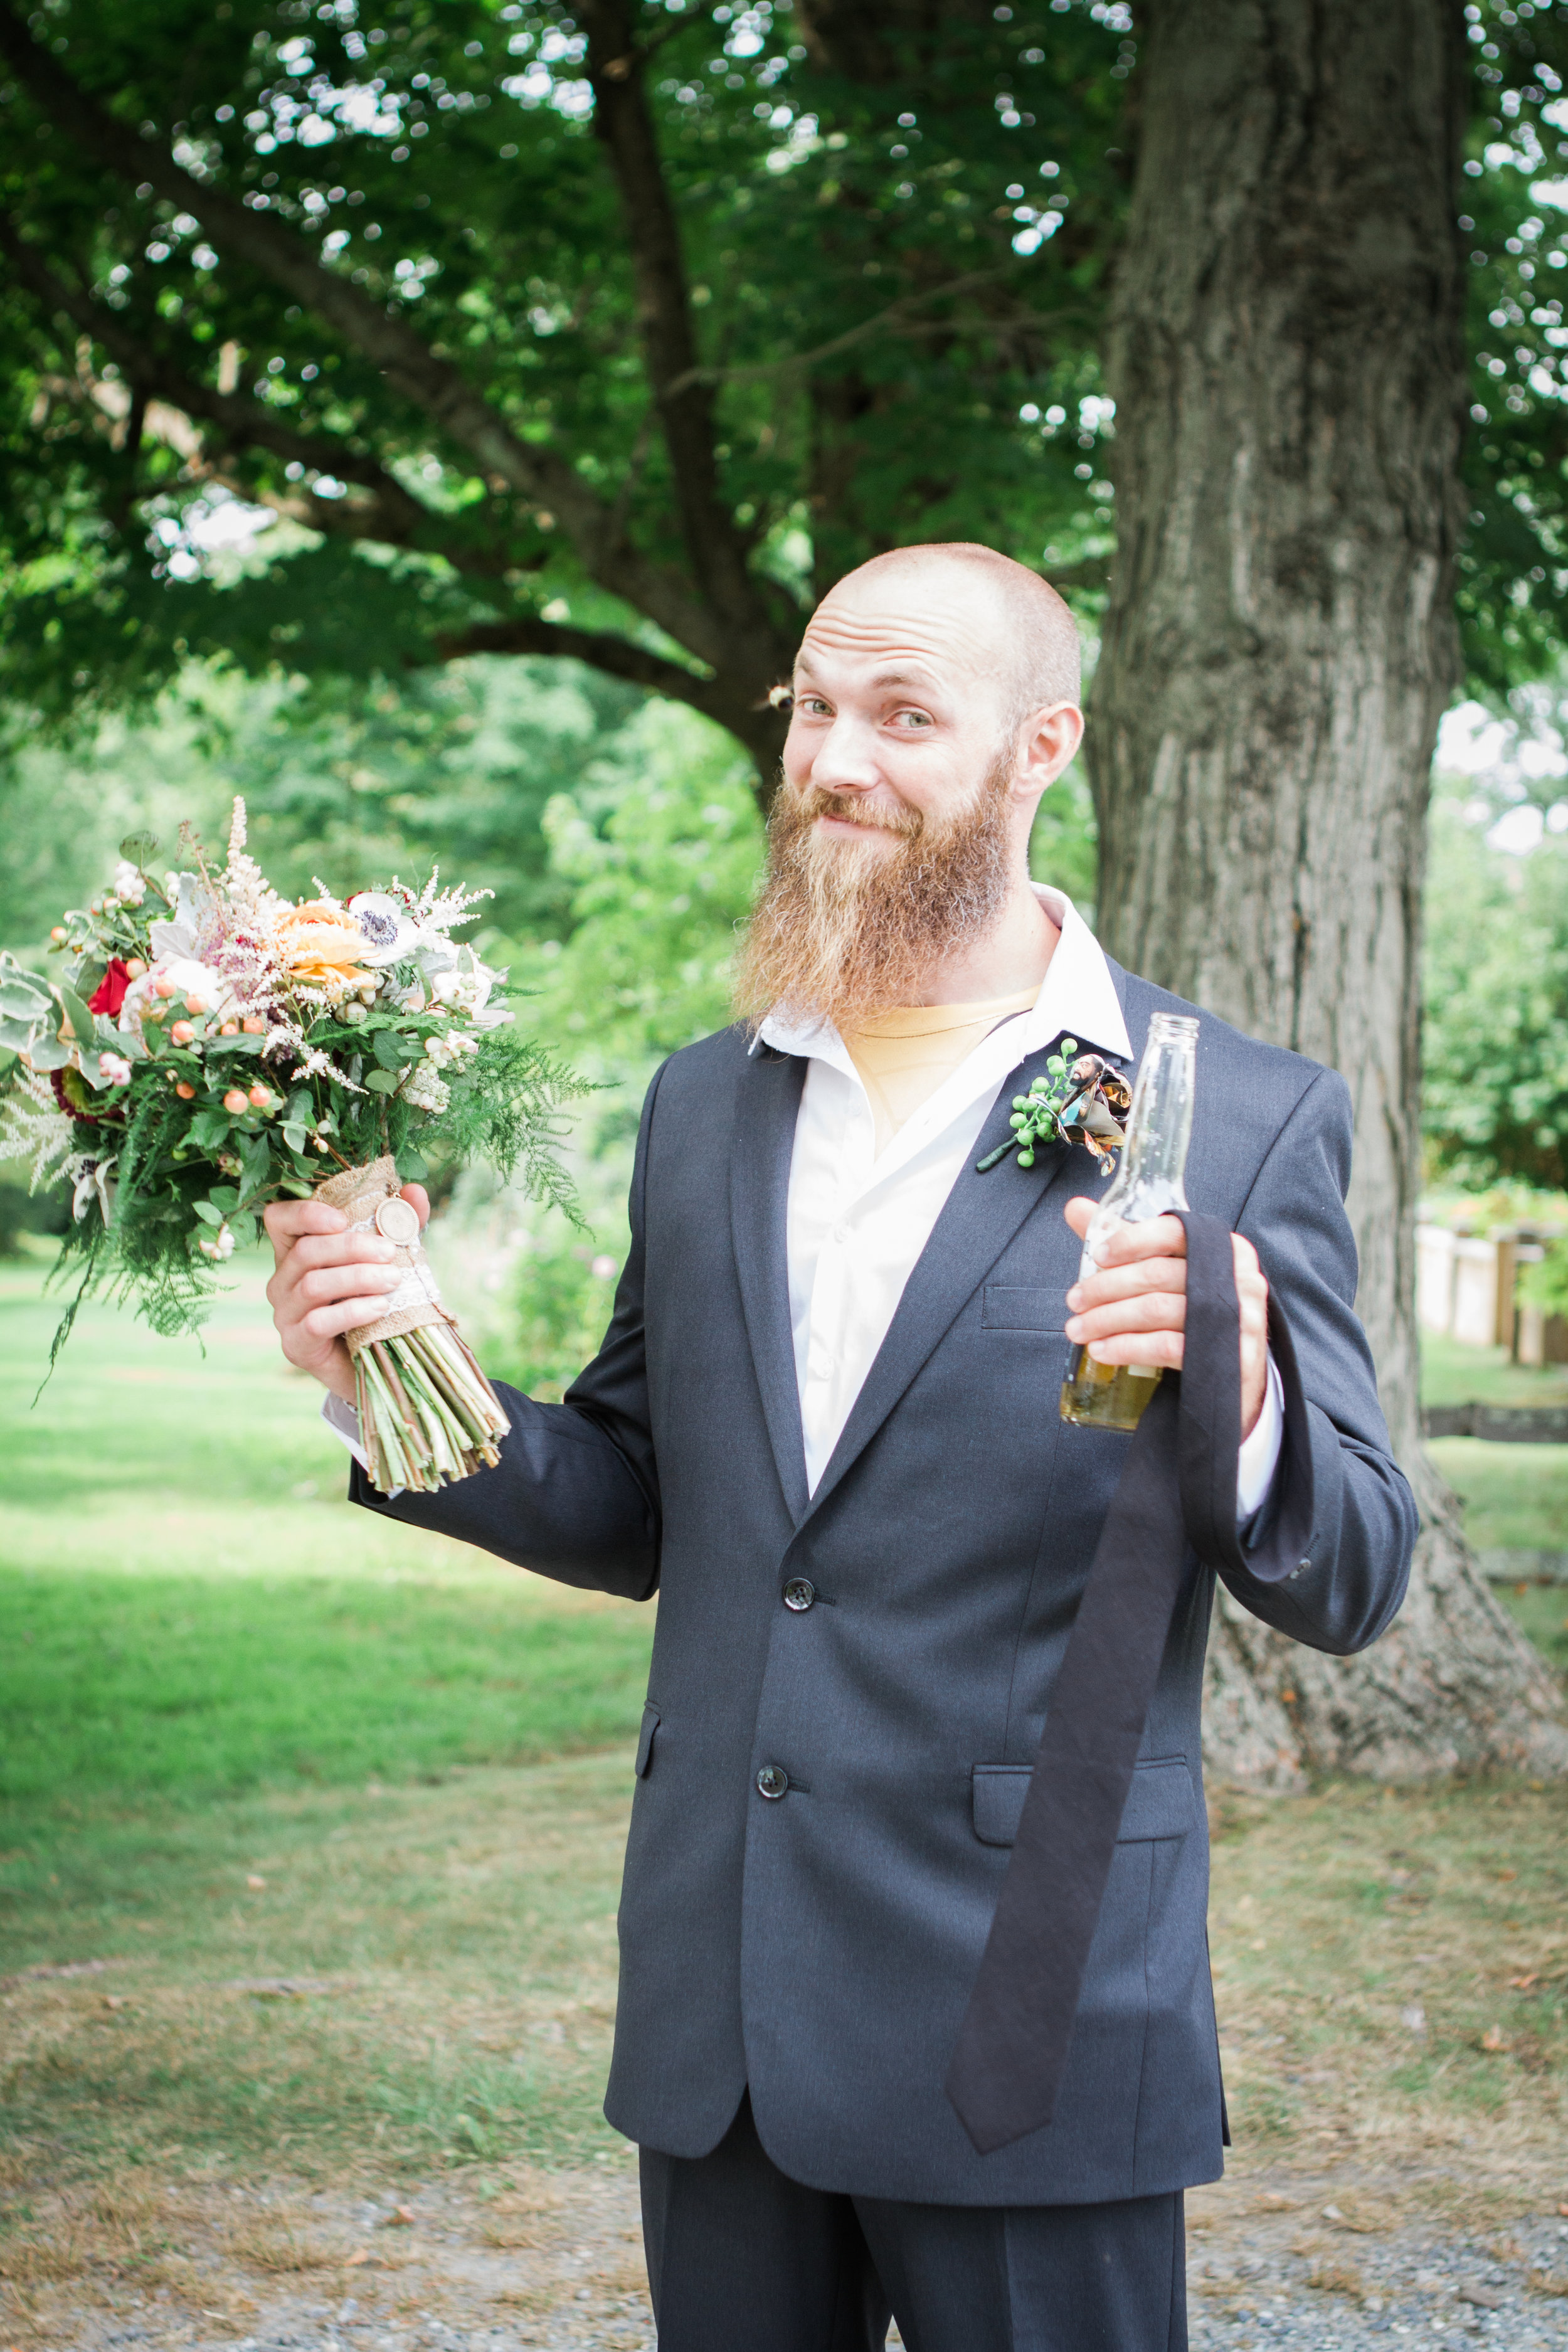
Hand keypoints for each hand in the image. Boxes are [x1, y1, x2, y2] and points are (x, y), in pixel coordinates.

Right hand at [263, 1184, 430, 1401]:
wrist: (376, 1363)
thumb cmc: (377, 1302)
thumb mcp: (389, 1260)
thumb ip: (400, 1225)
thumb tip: (415, 1191)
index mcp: (296, 1253)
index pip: (279, 1220)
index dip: (305, 1213)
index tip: (343, 1219)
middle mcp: (282, 1281)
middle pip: (305, 1252)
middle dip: (351, 1248)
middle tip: (390, 1253)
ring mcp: (285, 1315)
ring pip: (312, 1285)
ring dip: (357, 1278)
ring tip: (393, 1280)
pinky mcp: (297, 1345)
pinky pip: (318, 1322)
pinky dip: (352, 1311)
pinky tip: (380, 1308)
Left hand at [1062, 1197, 1269, 1437]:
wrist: (1238, 1372)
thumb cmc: (1197, 1310)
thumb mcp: (1170, 1270)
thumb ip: (1127, 1239)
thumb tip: (1075, 1208)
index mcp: (1223, 1247)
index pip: (1174, 1230)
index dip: (1131, 1240)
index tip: (1097, 1256)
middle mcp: (1236, 1277)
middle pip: (1156, 1274)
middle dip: (1106, 1287)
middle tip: (1074, 1301)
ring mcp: (1236, 1317)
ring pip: (1156, 1310)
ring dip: (1107, 1320)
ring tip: (1078, 1330)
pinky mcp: (1227, 1355)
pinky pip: (1166, 1346)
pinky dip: (1127, 1347)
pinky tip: (1102, 1351)